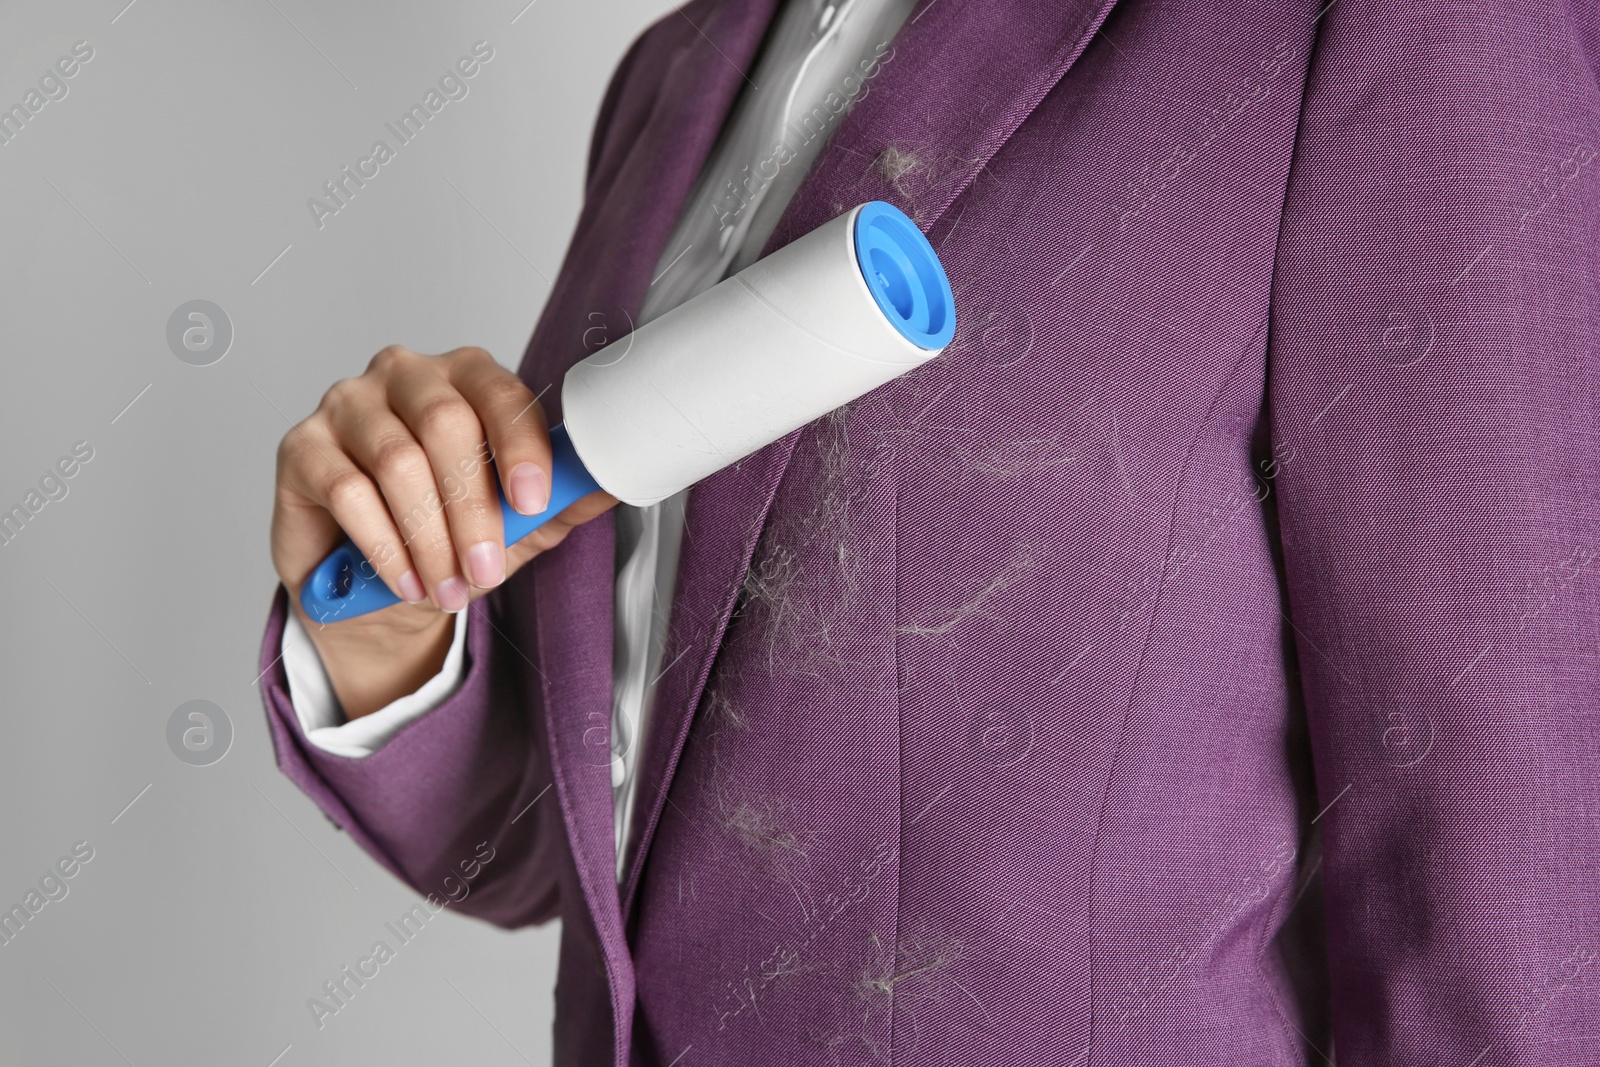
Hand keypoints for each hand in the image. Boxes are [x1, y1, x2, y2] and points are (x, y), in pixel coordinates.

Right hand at [271, 345, 617, 717]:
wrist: (374, 582)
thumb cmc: (448, 533)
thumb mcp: (515, 522)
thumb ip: (559, 499)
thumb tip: (612, 483)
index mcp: (466, 378)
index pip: (500, 393)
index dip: (521, 446)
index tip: (532, 501)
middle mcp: (405, 375)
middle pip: (446, 425)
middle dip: (472, 509)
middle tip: (485, 568)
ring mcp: (348, 404)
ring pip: (397, 462)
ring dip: (429, 538)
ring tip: (448, 588)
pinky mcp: (302, 446)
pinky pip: (346, 490)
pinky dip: (383, 545)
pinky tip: (404, 580)